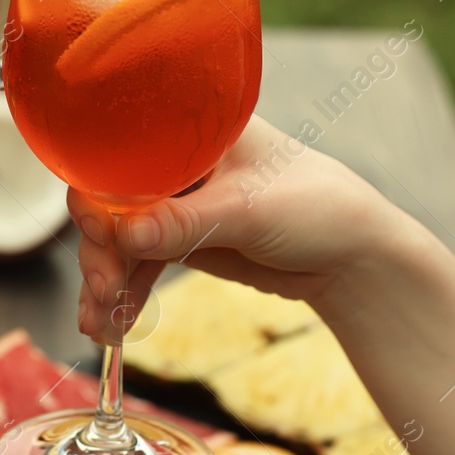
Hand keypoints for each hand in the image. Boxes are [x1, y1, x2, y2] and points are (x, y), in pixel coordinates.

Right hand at [70, 116, 420, 340]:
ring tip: (99, 326)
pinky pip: (139, 265)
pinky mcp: (182, 239)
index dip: (101, 191)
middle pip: (114, 201)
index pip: (124, 152)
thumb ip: (184, 222)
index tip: (98, 233)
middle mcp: (176, 160)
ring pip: (121, 239)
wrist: (356, 259)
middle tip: (102, 292)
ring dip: (106, 282)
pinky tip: (110, 327)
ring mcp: (177, 201)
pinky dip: (124, 294)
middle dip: (101, 251)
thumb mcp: (249, 211)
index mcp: (191, 127)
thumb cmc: (318, 209)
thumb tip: (121, 236)